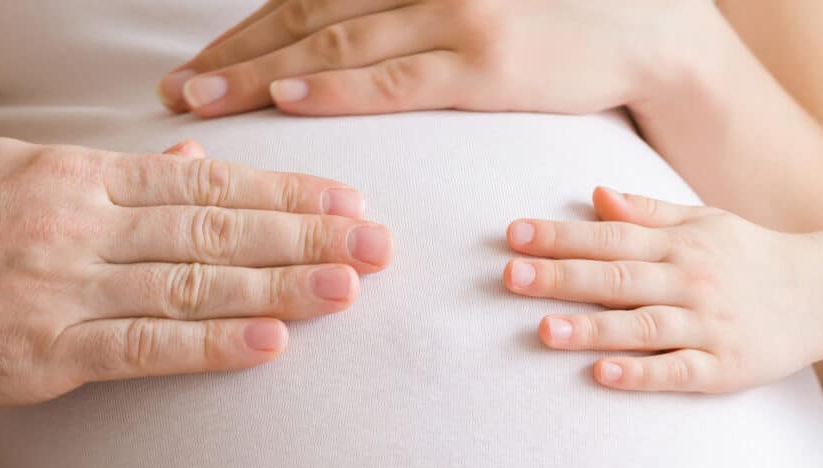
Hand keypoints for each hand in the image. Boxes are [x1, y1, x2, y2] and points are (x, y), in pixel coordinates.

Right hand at [0, 137, 390, 410]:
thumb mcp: (16, 172)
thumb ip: (110, 174)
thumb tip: (192, 163)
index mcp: (77, 177)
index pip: (205, 183)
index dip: (283, 192)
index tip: (345, 200)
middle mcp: (80, 226)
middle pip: (216, 228)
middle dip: (304, 235)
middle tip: (376, 242)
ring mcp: (66, 290)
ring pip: (193, 284)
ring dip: (279, 285)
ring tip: (347, 287)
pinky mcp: (50, 355)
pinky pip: (145, 347)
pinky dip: (211, 343)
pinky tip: (270, 341)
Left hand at [158, 0, 714, 117]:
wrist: (645, 31)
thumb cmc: (550, 18)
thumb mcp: (469, 2)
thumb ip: (403, 15)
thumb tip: (337, 40)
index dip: (244, 34)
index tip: (195, 68)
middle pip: (304, 19)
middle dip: (233, 59)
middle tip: (176, 94)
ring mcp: (453, 19)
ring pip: (335, 48)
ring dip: (260, 75)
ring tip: (205, 103)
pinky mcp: (485, 64)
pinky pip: (395, 79)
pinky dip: (336, 88)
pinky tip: (288, 99)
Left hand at [503, 187, 822, 392]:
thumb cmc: (748, 255)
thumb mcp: (703, 222)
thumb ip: (647, 213)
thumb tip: (594, 194)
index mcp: (679, 244)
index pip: (609, 238)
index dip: (559, 236)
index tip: (512, 235)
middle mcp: (690, 281)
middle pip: (617, 279)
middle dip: (562, 277)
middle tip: (511, 276)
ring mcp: (706, 326)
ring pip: (641, 327)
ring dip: (591, 329)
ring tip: (542, 331)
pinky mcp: (722, 367)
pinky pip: (676, 371)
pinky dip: (640, 373)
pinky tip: (602, 375)